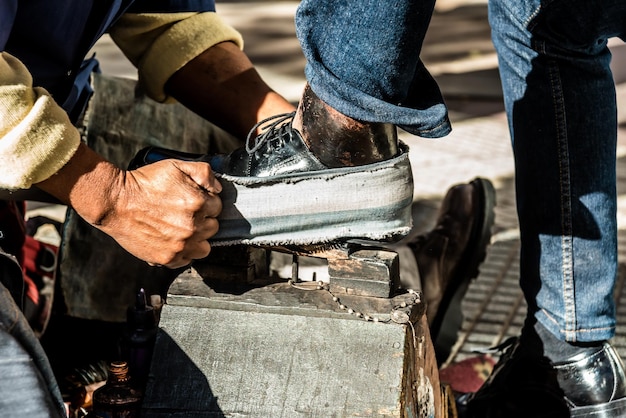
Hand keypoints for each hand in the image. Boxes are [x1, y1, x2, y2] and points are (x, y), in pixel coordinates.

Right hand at [97, 159, 221, 267]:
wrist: (115, 202)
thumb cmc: (144, 183)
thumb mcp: (175, 166)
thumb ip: (203, 172)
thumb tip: (218, 188)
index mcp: (198, 203)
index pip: (217, 207)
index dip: (206, 202)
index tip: (193, 201)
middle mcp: (192, 226)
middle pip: (213, 227)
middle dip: (203, 220)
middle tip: (184, 214)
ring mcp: (180, 245)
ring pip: (204, 248)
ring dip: (197, 239)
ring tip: (181, 229)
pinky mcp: (168, 258)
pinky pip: (187, 260)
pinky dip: (182, 252)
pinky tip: (172, 240)